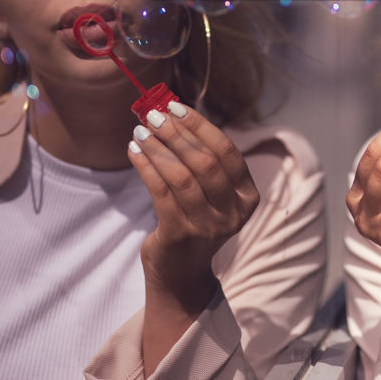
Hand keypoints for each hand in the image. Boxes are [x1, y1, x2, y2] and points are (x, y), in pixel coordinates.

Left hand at [127, 101, 258, 372]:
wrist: (180, 274)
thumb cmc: (193, 221)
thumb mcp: (210, 193)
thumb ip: (202, 159)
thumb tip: (172, 111)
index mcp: (247, 197)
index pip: (227, 151)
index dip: (200, 126)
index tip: (175, 106)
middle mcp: (233, 213)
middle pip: (204, 161)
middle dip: (176, 133)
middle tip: (153, 115)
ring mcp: (208, 226)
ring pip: (181, 175)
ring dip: (157, 148)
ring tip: (140, 131)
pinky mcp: (179, 235)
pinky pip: (160, 191)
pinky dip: (145, 166)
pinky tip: (133, 152)